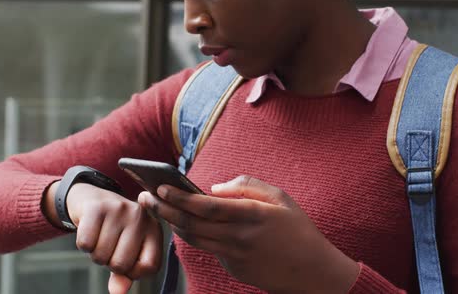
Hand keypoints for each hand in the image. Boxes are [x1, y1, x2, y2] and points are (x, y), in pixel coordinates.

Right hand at [65, 183, 162, 293]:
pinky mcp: (97, 208)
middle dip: (109, 263)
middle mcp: (140, 217)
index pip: (149, 266)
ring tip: (100, 237)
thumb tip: (118, 292)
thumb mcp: (125, 250)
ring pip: (101, 255)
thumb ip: (126, 275)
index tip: (127, 264)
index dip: (134, 273)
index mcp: (153, 229)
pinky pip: (85, 244)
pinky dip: (83, 245)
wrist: (93, 201)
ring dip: (95, 254)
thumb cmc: (114, 231)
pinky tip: (90, 230)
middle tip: (109, 247)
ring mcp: (119, 210)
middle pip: (120, 264)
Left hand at [138, 176, 358, 292]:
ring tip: (158, 209)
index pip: (206, 206)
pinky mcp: (233, 268)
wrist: (312, 271)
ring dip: (172, 224)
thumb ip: (247, 186)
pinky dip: (194, 236)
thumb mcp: (280, 198)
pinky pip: (208, 249)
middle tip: (145, 197)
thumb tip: (215, 187)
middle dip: (164, 210)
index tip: (160, 187)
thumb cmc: (298, 229)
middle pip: (191, 224)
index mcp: (251, 215)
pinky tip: (184, 224)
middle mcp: (239, 238)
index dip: (179, 197)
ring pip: (193, 239)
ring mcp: (234, 256)